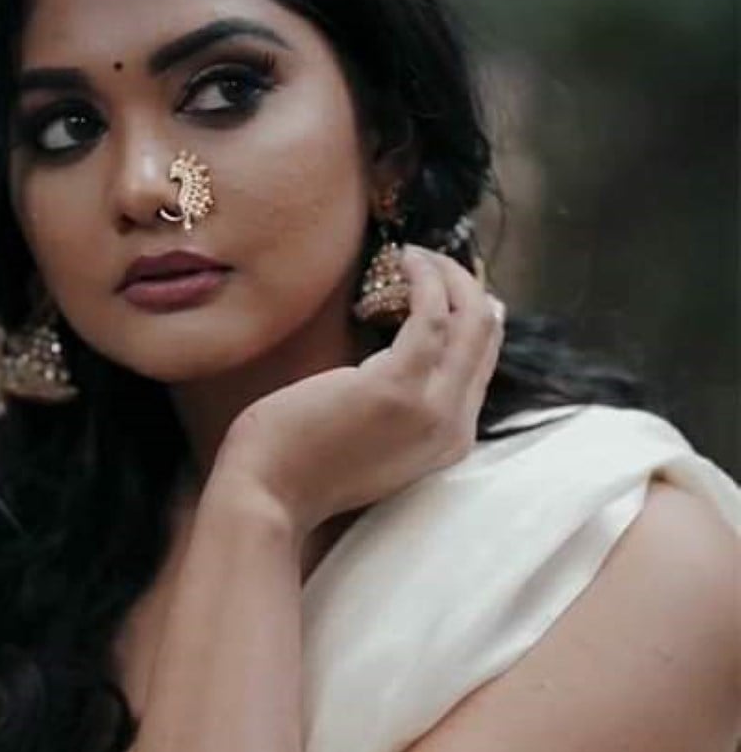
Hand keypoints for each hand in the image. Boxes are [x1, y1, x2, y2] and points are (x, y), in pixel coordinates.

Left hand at [220, 247, 504, 533]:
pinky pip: (432, 315)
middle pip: (485, 338)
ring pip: (471, 320)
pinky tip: (404, 258)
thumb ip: (397, 402)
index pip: (481, 364)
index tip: (444, 283)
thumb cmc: (300, 464)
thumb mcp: (369, 436)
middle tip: (430, 259)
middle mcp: (453, 429)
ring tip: (413, 254)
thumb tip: (401, 349)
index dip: (469, 316)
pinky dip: (425, 278)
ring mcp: (431, 409)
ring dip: (446, 274)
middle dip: (465, 287)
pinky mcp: (398, 385)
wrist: (267, 497)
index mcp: (448, 442)